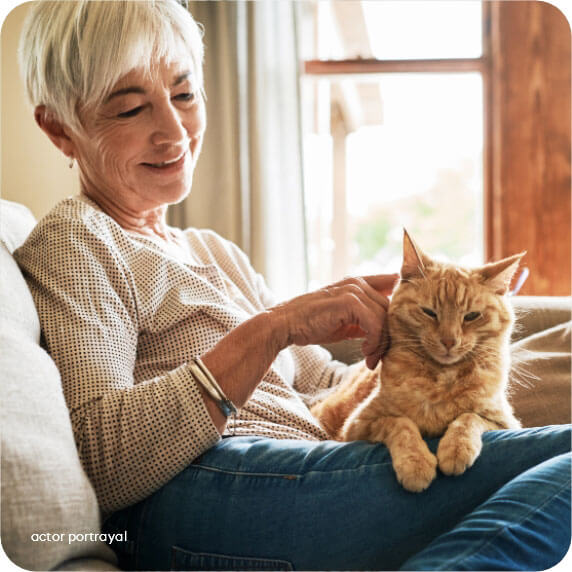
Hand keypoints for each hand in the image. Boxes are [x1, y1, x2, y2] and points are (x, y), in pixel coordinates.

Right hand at [269, 274, 397, 368]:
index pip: (393, 283)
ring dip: (381, 343)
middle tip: (378, 356)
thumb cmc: (312, 324)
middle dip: (390, 335)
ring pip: (386, 317)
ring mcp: (353, 291)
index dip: (402, 301)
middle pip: (392, 308)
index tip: (402, 326)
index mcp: (357, 283)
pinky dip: (374, 342)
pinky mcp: (349, 302)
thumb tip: (387, 332)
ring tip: (371, 358)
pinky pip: (375, 324)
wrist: (286, 324)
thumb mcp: (345, 320)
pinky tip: (365, 353)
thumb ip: (366, 319)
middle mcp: (357, 283)